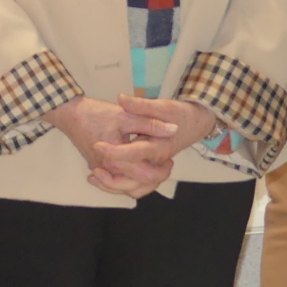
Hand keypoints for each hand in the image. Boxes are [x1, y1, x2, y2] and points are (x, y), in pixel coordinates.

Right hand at [44, 95, 178, 197]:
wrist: (67, 113)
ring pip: (126, 189)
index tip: (170, 158)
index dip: (162, 169)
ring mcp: (100, 171)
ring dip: (142, 182)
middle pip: (137, 187)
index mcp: (116, 160)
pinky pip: (115, 183)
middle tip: (165, 164)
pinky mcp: (96, 167)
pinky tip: (135, 171)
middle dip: (155, 178)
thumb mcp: (124, 115)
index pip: (146, 175)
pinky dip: (128, 181)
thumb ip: (150, 124)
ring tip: (152, 168)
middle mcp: (108, 170)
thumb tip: (174, 130)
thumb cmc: (94, 113)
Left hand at [90, 95, 216, 196]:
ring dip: (115, 185)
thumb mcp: (160, 105)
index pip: (136, 154)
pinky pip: (135, 186)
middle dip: (117, 176)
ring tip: (94, 174)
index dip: (115, 152)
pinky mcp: (150, 170)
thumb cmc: (176, 113)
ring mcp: (155, 168)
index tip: (97, 145)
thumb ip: (141, 105)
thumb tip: (121, 98)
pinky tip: (98, 177)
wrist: (192, 122)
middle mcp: (159, 162)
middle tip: (95, 168)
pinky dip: (119, 186)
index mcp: (160, 147)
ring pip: (137, 187)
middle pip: (139, 178)